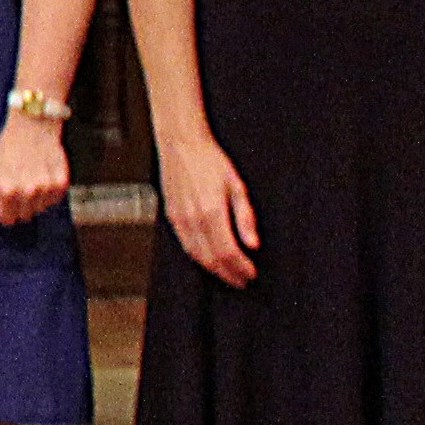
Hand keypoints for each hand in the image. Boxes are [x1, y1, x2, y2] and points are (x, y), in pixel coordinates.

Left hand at [0, 114, 71, 227]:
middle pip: (24, 216)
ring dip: (36, 198)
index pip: (7, 219)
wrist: (33, 126)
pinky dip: (50, 191)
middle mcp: (26, 191)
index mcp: (6, 190)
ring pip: (40, 208)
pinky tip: (44, 175)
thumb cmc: (8, 149)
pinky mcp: (61, 183)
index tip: (6, 200)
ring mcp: (45, 188)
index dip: (5, 211)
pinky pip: (54, 199)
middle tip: (19, 183)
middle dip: (20, 205)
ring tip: (32, 176)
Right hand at [158, 129, 257, 287]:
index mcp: (212, 212)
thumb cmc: (209, 160)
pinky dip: (198, 258)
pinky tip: (208, 260)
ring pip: (197, 256)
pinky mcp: (171, 217)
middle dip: (229, 274)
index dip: (241, 268)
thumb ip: (245, 217)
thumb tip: (253, 244)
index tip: (251, 273)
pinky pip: (185, 246)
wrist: (181, 144)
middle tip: (242, 280)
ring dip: (214, 270)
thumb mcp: (236, 185)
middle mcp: (193, 219)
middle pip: (212, 260)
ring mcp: (180, 220)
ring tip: (228, 275)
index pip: (228, 253)